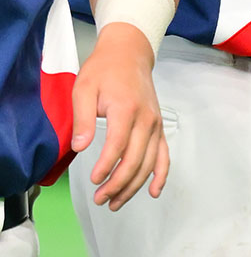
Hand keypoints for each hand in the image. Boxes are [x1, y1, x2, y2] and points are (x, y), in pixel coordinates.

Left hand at [71, 24, 168, 209]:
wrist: (129, 54)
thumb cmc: (103, 71)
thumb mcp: (83, 89)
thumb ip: (83, 119)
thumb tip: (81, 148)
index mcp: (127, 109)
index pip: (118, 146)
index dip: (106, 167)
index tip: (93, 181)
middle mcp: (146, 119)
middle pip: (136, 159)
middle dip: (119, 184)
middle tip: (100, 199)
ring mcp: (155, 124)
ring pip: (150, 162)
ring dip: (134, 185)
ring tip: (115, 202)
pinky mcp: (158, 127)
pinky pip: (164, 154)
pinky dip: (161, 174)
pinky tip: (154, 191)